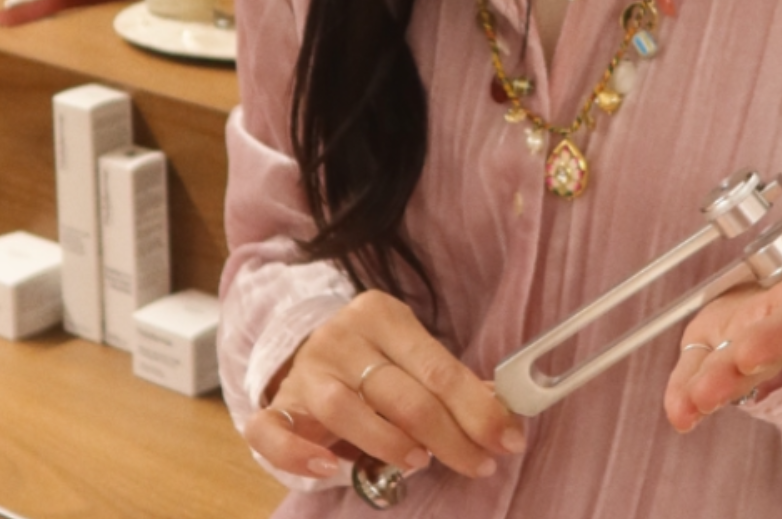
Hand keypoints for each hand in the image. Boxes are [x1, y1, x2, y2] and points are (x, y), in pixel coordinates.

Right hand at [243, 290, 525, 481]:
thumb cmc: (374, 358)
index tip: (507, 440)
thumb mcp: (413, 355)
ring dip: (388, 441)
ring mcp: (308, 370)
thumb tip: (504, 415)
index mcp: (383, 315)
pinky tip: (330, 467)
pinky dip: (299, 454)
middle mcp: (342, 337)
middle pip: (401, 393)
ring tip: (419, 461)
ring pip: (346, 409)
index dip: (477, 409)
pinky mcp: (280, 404)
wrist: (306, 345)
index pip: (438, 368)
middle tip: (477, 463)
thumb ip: (451, 383)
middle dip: (448, 436)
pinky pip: (274, 432)